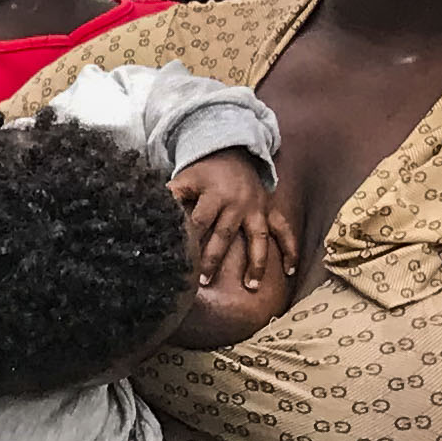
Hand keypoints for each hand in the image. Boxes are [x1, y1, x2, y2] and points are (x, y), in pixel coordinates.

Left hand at [172, 152, 291, 297]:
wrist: (234, 154)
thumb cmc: (205, 172)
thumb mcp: (186, 178)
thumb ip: (171, 194)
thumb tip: (151, 208)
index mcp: (215, 195)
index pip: (200, 220)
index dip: (190, 238)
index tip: (181, 258)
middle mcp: (238, 203)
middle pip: (225, 233)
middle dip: (214, 257)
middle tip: (204, 280)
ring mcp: (258, 208)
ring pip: (259, 237)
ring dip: (256, 262)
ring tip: (251, 286)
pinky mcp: (271, 211)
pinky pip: (284, 230)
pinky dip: (290, 248)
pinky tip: (289, 270)